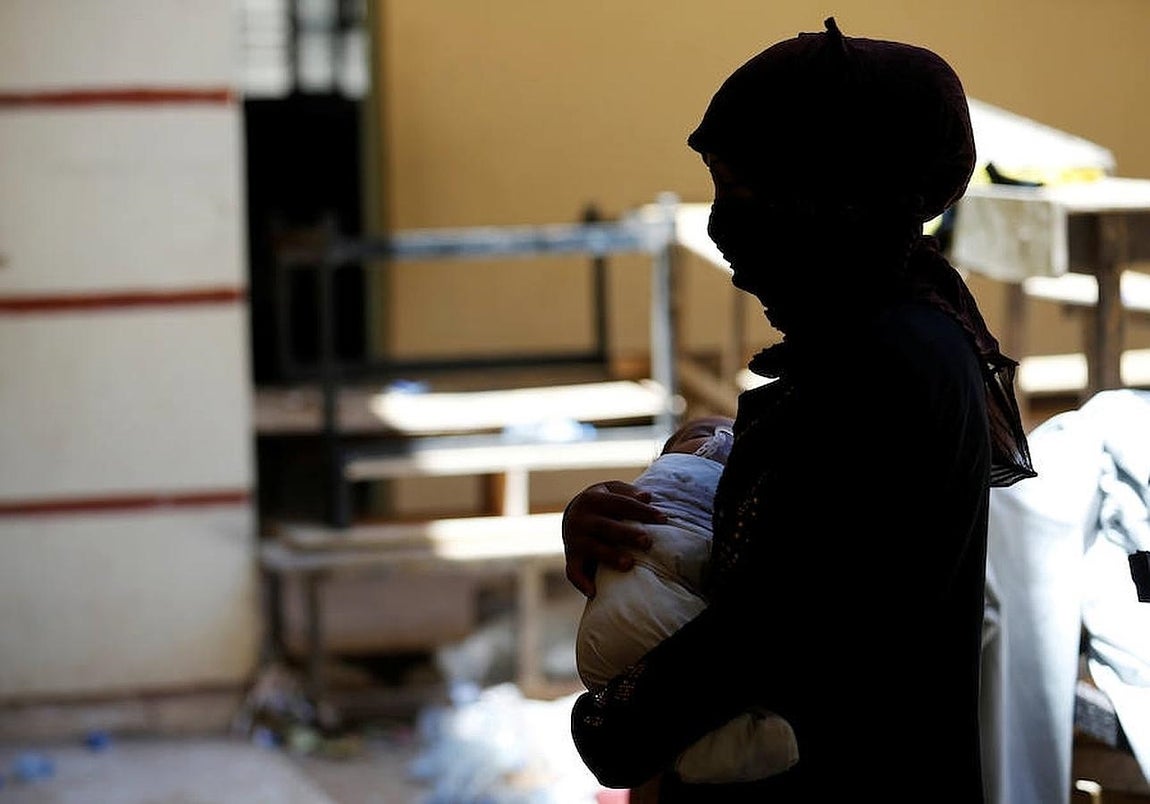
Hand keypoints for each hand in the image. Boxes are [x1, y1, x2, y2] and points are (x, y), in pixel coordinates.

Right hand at [562, 480, 665, 597]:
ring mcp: (574, 539)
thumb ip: (629, 493)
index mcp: (593, 498)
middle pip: (606, 527)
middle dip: (627, 534)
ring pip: (593, 549)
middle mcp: (581, 518)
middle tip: (647, 542)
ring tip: (629, 564)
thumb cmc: (603, 503)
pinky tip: (594, 592)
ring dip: (610, 556)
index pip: (621, 503)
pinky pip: (573, 572)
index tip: (664, 519)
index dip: (642, 511)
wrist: (572, 515)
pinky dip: (581, 582)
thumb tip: (648, 496)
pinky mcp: (571, 557)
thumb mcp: (612, 491)